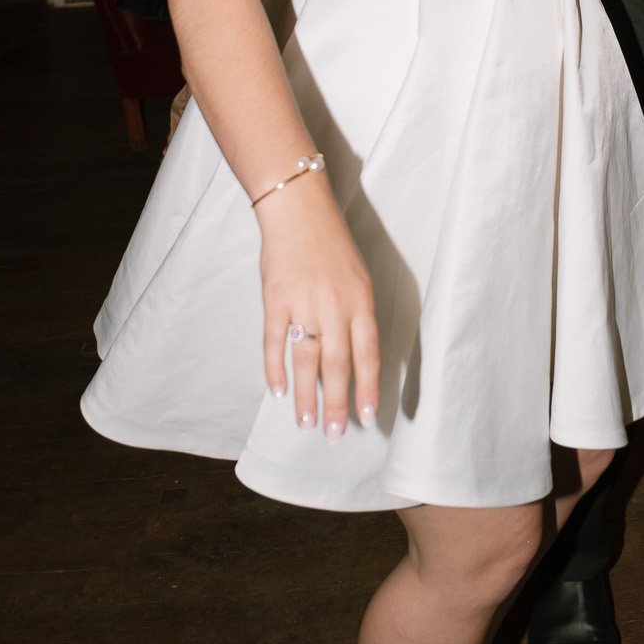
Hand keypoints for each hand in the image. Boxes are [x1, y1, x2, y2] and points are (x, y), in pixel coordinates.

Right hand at [258, 176, 380, 436]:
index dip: (368, 388)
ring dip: (306, 395)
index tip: (367, 417)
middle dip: (337, 404)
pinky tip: (278, 391)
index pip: (368, 354)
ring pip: (306, 360)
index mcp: (361, 300)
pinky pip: (274, 341)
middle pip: (338, 365)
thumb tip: (357, 359)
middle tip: (333, 434)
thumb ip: (358, 316)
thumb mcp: (358, 277)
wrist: (298, 209)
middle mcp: (335, 305)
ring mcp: (303, 303)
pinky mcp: (275, 299)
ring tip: (306, 424)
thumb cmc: (332, 243)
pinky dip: (275, 369)